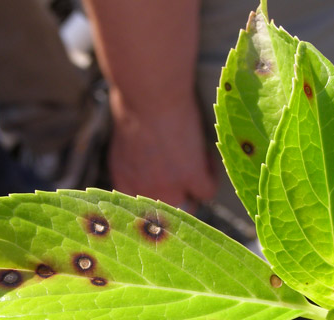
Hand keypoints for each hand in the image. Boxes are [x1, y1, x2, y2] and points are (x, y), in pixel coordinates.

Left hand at [108, 92, 216, 207]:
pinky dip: (210, 175)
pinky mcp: (191, 177)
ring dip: (193, 190)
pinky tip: (206, 156)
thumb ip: (134, 159)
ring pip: (188, 208)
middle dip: (176, 197)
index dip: (155, 197)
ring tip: (196, 164)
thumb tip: (147, 161)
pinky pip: (207, 191)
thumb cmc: (133, 101)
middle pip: (165, 212)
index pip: (140, 208)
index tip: (165, 186)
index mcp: (123, 180)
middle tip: (185, 177)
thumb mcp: (124, 138)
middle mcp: (143, 190)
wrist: (149, 92)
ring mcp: (167, 188)